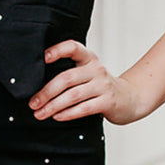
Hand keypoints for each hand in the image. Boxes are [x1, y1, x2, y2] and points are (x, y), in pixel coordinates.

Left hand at [29, 40, 144, 124]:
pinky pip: (84, 108)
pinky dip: (68, 113)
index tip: (43, 58)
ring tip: (40, 113)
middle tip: (33, 103)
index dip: (58, 50)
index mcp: (89, 58)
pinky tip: (57, 116)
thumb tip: (38, 86)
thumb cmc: (101, 86)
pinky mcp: (108, 101)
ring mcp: (103, 85)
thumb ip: (70, 74)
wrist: (131, 98)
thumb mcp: (89, 73)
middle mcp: (96, 69)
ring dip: (53, 106)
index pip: (73, 47)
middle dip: (46, 92)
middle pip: (66, 78)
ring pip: (73, 95)